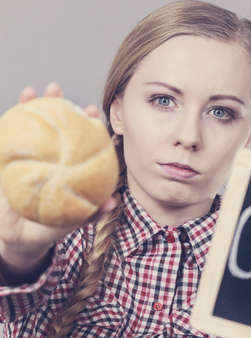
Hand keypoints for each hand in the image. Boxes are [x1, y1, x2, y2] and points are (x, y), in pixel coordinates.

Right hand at [0, 82, 116, 269]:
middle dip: (57, 106)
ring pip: (30, 129)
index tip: (91, 111)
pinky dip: (6, 127)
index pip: (79, 140)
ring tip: (32, 91)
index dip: (85, 125)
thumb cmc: (48, 228)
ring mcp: (29, 158)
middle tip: (58, 89)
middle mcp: (50, 157)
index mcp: (68, 166)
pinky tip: (8, 113)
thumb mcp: (70, 222)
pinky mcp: (7, 162)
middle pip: (56, 128)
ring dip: (29, 108)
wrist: (17, 238)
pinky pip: (6, 143)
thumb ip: (90, 213)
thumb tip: (112, 203)